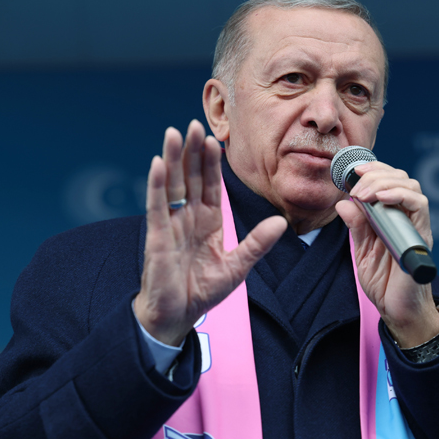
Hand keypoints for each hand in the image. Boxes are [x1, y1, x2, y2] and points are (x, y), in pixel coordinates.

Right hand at [134, 120, 286, 345]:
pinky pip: (157, 207)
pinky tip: (158, 163)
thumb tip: (281, 223)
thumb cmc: (202, 291)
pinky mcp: (157, 237)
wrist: (177, 316)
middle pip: (190, 177)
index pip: (209, 185)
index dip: (211, 163)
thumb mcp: (237, 267)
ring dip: (173, 159)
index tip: (214, 139)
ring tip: (174, 133)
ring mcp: (171, 225)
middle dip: (192, 151)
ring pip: (172, 185)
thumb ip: (257, 244)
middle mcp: (188, 218)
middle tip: (194, 123)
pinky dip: (157, 185)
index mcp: (207, 222)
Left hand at [335, 162, 438, 347]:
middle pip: (400, 178)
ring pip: (411, 186)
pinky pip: (420, 206)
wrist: (397, 311)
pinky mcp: (421, 236)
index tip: (353, 171)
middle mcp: (407, 218)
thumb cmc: (384, 283)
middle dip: (375, 174)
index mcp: (393, 217)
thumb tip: (343, 203)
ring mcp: (416, 225)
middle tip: (356, 186)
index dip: (374, 169)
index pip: (389, 181)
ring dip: (385, 182)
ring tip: (365, 193)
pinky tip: (382, 197)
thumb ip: (357, 226)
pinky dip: (400, 195)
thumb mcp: (362, 251)